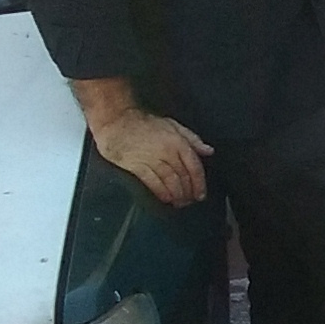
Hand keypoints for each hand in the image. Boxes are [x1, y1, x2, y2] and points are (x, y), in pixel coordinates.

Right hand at [92, 107, 214, 205]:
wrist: (116, 121)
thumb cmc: (144, 123)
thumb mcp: (173, 125)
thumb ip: (192, 139)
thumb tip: (209, 151)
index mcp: (178, 141)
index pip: (194, 166)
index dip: (199, 183)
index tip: (201, 194)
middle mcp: (167, 151)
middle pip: (183, 176)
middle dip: (188, 191)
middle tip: (190, 201)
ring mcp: (151, 158)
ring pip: (170, 180)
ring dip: (177, 194)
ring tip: (179, 202)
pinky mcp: (136, 165)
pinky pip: (152, 181)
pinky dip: (161, 192)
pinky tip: (166, 199)